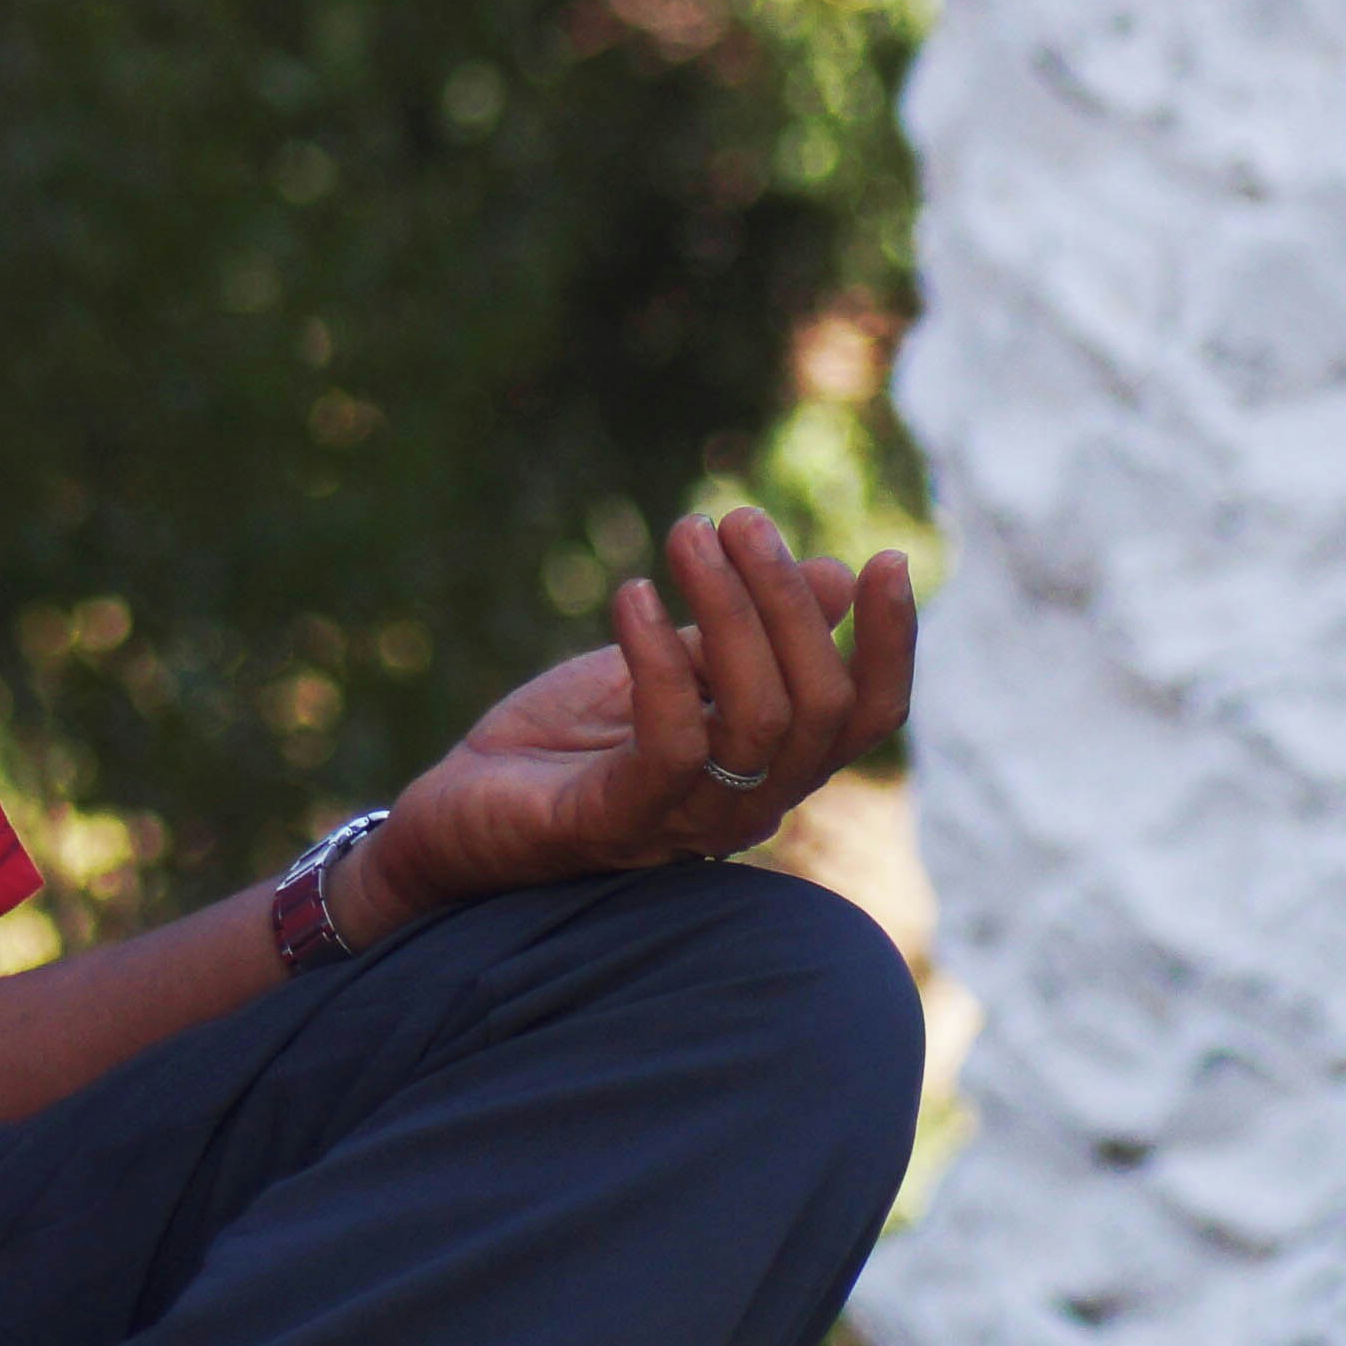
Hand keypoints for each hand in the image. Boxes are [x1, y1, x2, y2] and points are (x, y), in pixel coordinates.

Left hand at [350, 511, 915, 940]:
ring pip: (760, 718)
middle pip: (818, 706)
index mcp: (769, 766)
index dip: (892, 645)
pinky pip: (671, 743)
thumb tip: (833, 570)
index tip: (889, 557)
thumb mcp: (663, 668)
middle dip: (787, 599)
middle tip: (735, 520)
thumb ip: (740, 633)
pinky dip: (660, 659)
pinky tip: (633, 596)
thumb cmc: (562, 744)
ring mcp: (683, 822)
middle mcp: (746, 806)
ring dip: (733, 610)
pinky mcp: (613, 825)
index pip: (865, 718)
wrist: (453, 814)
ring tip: (687, 534)